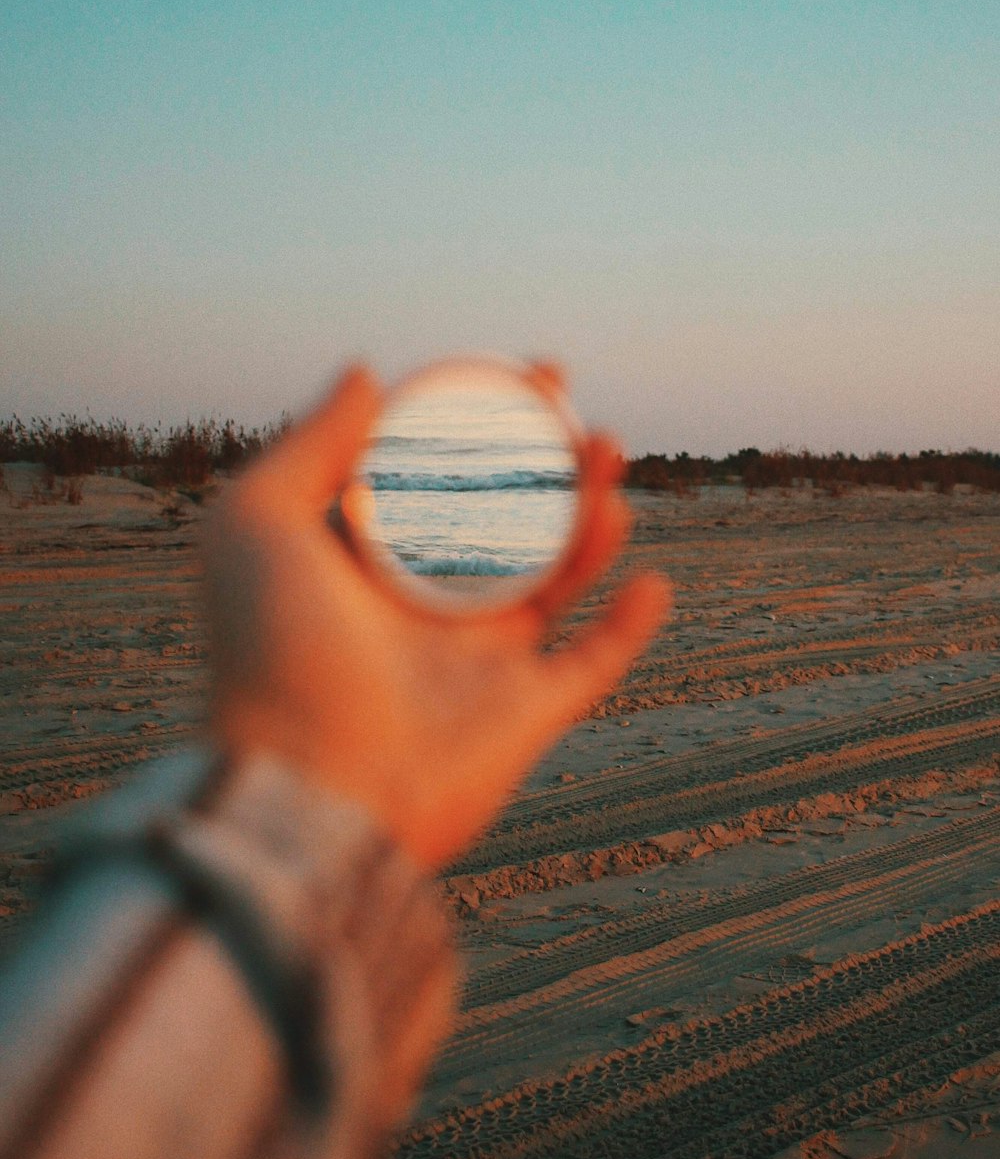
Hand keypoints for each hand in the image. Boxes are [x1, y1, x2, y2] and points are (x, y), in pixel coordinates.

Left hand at [203, 367, 669, 870]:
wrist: (309, 785)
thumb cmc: (271, 651)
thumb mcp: (259, 522)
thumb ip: (311, 443)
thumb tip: (367, 373)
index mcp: (369, 565)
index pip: (438, 479)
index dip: (480, 425)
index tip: (519, 377)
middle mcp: (427, 610)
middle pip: (506, 520)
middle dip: (547, 462)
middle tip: (578, 412)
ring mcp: (479, 663)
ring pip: (555, 577)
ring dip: (590, 520)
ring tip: (610, 460)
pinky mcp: (525, 715)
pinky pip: (593, 663)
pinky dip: (629, 626)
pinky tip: (650, 578)